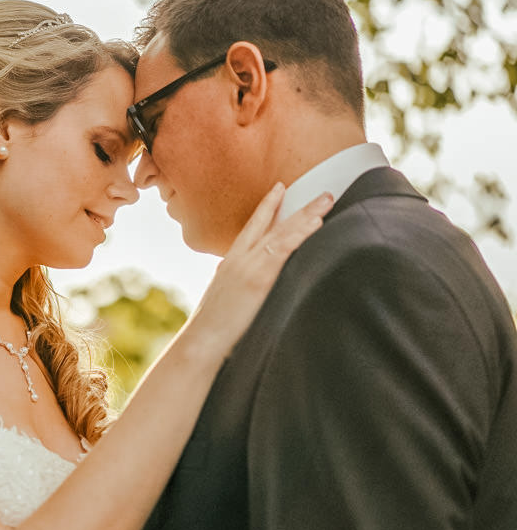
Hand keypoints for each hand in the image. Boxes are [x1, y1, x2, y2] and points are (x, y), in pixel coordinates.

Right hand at [187, 183, 333, 354]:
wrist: (202, 340)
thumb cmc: (214, 328)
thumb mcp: (225, 298)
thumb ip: (238, 285)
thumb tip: (249, 284)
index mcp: (230, 262)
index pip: (251, 227)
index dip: (266, 206)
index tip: (280, 188)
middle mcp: (238, 258)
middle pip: (270, 224)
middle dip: (297, 206)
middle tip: (323, 193)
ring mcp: (248, 265)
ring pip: (281, 232)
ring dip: (307, 215)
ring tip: (327, 201)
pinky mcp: (258, 277)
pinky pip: (283, 248)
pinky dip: (300, 233)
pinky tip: (316, 223)